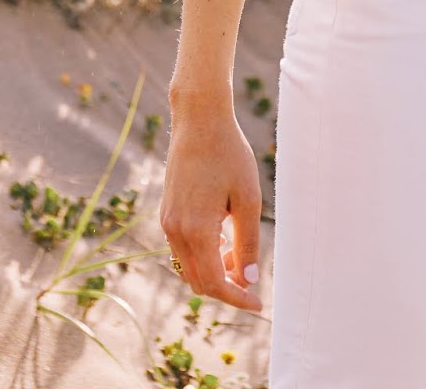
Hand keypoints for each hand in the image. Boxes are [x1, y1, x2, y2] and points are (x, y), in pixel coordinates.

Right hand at [160, 96, 264, 313]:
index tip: (258, 305)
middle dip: (226, 286)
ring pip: (189, 267)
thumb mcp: (248, 198)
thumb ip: (248, 242)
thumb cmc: (228, 154)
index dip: (237, 298)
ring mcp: (167, 222)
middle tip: (251, 276)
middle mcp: (176, 231)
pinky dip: (202, 254)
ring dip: (213, 270)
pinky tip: (223, 236)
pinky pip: (182, 248)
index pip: (215, 283)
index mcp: (197, 230)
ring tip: (238, 252)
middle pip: (199, 282)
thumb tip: (249, 279)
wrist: (199, 120)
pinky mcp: (166, 212)